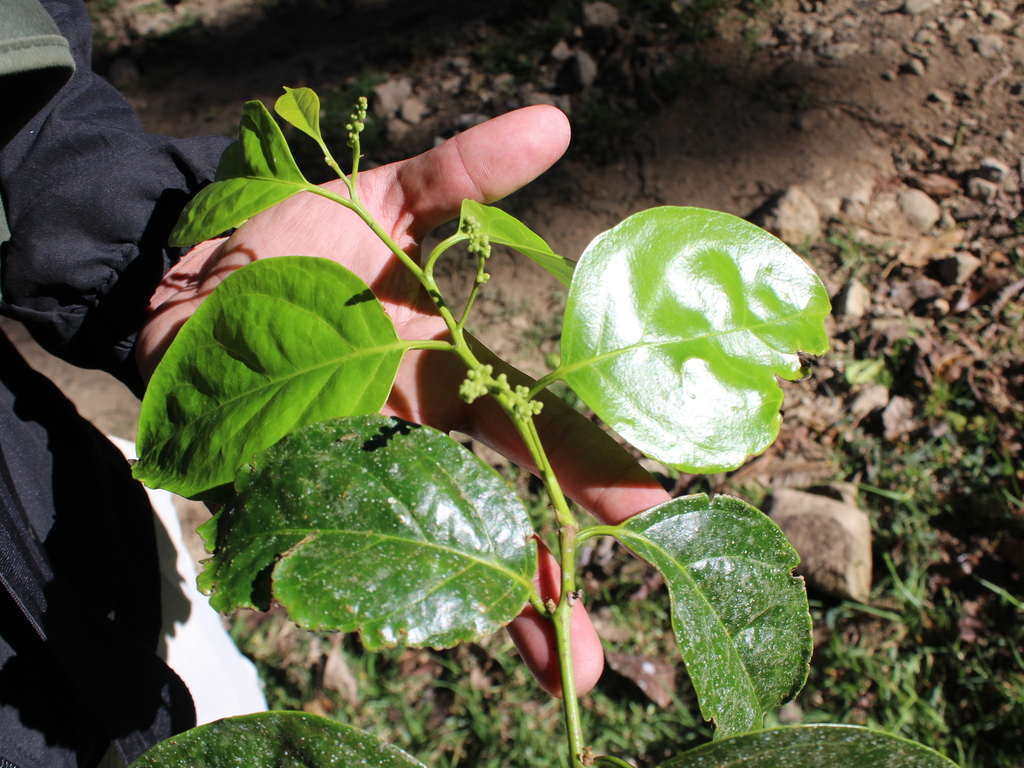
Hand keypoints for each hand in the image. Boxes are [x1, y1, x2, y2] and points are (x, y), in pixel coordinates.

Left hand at [137, 105, 670, 695]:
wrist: (187, 268)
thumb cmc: (297, 238)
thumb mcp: (388, 197)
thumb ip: (462, 173)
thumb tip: (556, 120)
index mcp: (442, 374)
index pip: (528, 427)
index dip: (584, 464)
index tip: (646, 506)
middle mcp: (404, 435)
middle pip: (485, 511)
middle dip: (539, 572)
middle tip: (590, 651)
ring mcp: (345, 468)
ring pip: (420, 546)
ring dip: (480, 607)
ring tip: (545, 670)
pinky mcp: (277, 487)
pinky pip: (327, 537)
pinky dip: (361, 577)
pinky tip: (406, 628)